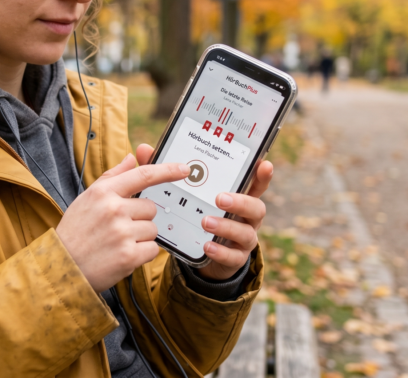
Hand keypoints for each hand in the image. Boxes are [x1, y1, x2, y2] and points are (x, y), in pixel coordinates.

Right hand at [55, 154, 188, 291]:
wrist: (61, 266)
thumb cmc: (75, 231)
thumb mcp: (87, 199)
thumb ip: (112, 177)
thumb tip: (131, 158)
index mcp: (103, 192)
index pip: (143, 175)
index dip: (167, 170)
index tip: (184, 169)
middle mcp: (114, 209)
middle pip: (151, 208)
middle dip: (141, 218)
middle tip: (118, 229)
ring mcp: (122, 233)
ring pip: (153, 229)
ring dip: (141, 237)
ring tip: (117, 243)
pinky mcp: (129, 255)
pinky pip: (153, 249)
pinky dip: (142, 254)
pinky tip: (122, 256)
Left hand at [135, 144, 271, 281]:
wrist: (201, 252)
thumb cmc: (195, 214)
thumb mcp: (184, 194)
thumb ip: (165, 172)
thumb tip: (143, 149)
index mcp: (238, 197)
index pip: (255, 184)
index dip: (262, 176)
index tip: (264, 165)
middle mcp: (246, 217)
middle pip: (256, 208)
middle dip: (241, 201)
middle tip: (220, 197)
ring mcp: (243, 239)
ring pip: (246, 233)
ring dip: (226, 227)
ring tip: (205, 222)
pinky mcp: (234, 258)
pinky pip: (233, 257)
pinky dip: (221, 251)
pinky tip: (207, 246)